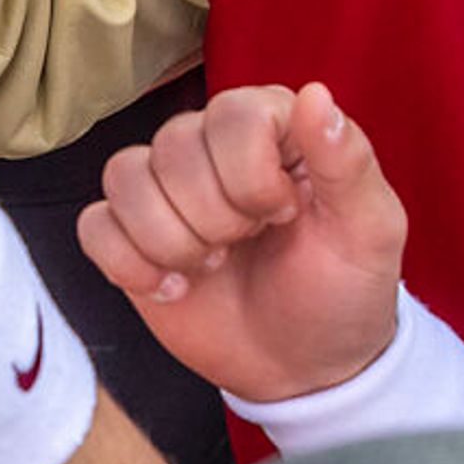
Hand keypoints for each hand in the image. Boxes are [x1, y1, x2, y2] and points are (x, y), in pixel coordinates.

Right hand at [76, 84, 405, 406]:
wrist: (304, 368)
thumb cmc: (342, 293)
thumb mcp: (369, 231)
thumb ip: (348, 161)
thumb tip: (317, 95)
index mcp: (273, 125)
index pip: (232, 116)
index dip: (251, 177)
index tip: (286, 215)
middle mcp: (212, 143)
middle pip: (173, 148)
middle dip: (214, 218)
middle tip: (248, 246)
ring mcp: (165, 188)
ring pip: (124, 178)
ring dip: (170, 241)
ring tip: (212, 267)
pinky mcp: (129, 234)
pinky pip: (94, 225)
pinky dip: (129, 265)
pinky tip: (173, 289)